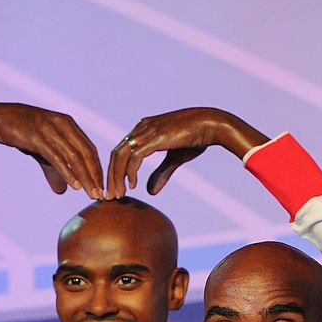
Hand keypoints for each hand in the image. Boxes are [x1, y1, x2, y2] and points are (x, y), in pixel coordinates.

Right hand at [0, 102, 103, 198]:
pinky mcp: (38, 137)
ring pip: (75, 157)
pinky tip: (75, 185)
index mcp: (68, 124)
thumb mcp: (42, 151)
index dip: (98, 169)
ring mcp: (51, 129)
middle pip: (86, 153)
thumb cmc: (22, 133)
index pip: (90, 149)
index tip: (103, 187)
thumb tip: (62, 192)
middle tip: (102, 195)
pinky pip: (57, 157)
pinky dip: (68, 172)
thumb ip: (54, 170)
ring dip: (85, 177)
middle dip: (95, 176)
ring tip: (92, 193)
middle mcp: (63, 124)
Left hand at [106, 107, 267, 198]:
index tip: (115, 189)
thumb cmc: (195, 138)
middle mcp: (141, 128)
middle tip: (110, 196)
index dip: (115, 171)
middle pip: (116, 154)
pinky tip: (132, 185)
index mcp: (143, 129)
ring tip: (118, 195)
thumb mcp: (174, 158)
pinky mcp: (155, 138)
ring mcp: (147, 131)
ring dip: (117, 177)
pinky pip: (135, 157)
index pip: (121, 151)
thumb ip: (160, 173)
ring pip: (121, 156)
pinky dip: (131, 172)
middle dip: (111, 177)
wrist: (211, 124)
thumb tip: (149, 192)